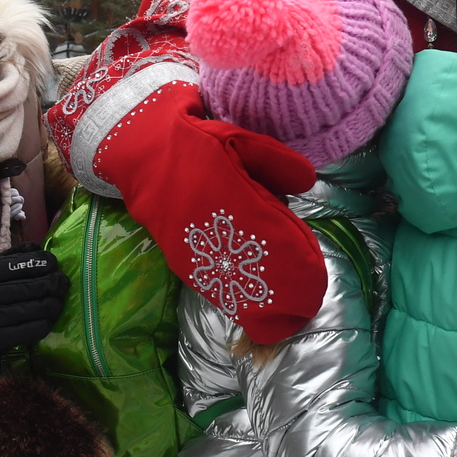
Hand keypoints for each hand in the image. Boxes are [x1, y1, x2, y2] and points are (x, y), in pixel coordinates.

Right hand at [0, 244, 69, 363]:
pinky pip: (19, 334)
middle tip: (62, 283)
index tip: (52, 263)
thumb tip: (39, 248)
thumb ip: (14, 256)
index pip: (12, 266)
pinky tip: (49, 320)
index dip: (36, 263)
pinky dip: (39, 327)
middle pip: (21, 289)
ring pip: (23, 312)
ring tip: (59, 301)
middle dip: (48, 284)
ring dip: (48, 306)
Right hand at [96, 89, 326, 343]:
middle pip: (254, 270)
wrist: (141, 153)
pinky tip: (251, 311)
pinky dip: (233, 299)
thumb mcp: (240, 140)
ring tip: (285, 316)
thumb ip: (276, 162)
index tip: (314, 274)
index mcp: (232, 199)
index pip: (272, 238)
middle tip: (308, 303)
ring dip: (260, 302)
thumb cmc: (196, 144)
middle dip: (283, 290)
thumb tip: (307, 182)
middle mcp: (213, 231)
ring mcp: (194, 250)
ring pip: (232, 285)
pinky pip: (212, 285)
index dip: (295, 260)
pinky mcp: (180, 260)